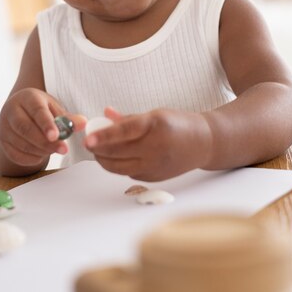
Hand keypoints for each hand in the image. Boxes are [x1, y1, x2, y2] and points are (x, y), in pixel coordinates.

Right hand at [0, 88, 85, 167]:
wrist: (21, 114)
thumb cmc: (41, 110)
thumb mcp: (55, 109)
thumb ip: (68, 118)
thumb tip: (83, 123)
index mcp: (27, 98)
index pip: (36, 111)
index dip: (46, 124)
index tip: (56, 136)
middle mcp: (11, 110)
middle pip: (26, 128)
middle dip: (46, 142)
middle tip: (64, 149)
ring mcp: (4, 127)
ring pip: (21, 143)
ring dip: (41, 150)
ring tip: (55, 149)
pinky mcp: (2, 142)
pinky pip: (16, 155)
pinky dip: (31, 158)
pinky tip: (42, 154)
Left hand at [84, 107, 210, 180]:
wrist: (203, 143)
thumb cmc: (178, 124)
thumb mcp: (154, 114)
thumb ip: (128, 118)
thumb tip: (104, 114)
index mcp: (156, 125)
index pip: (124, 132)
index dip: (104, 136)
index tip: (88, 138)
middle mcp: (156, 147)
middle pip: (118, 152)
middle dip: (98, 149)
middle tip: (88, 143)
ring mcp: (156, 165)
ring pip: (120, 167)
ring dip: (104, 160)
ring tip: (98, 151)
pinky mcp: (155, 177)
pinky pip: (129, 172)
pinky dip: (119, 165)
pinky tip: (116, 157)